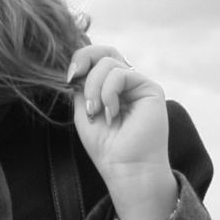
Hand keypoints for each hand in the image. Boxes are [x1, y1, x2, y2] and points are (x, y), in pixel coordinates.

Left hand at [66, 44, 176, 219]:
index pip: (96, 59)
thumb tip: (76, 67)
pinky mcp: (150, 88)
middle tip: (73, 78)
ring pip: (109, 63)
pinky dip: (109, 93)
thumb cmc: (106, 146)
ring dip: (94, 88)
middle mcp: (127, 83)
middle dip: (84, 59)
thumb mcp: (84, 111)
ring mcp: (139, 84)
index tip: (68, 78)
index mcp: (111, 87)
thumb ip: (81, 86)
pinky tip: (112, 114)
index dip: (80, 60)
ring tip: (96, 112)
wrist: (126, 168)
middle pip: (105, 51)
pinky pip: (121, 74)